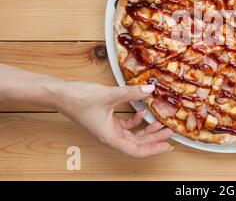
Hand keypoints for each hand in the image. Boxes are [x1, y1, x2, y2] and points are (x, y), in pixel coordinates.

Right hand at [54, 81, 173, 157]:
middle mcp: (110, 136)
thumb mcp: (110, 95)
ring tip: (162, 123)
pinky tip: (143, 111)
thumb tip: (149, 89)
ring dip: (147, 130)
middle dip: (155, 138)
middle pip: (137, 143)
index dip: (154, 149)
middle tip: (171, 132)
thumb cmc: (79, 99)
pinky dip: (136, 120)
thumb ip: (131, 93)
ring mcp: (109, 129)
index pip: (136, 150)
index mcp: (110, 137)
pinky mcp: (107, 121)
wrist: (60, 94)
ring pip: (133, 135)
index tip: (168, 145)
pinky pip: (126, 125)